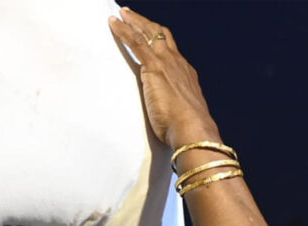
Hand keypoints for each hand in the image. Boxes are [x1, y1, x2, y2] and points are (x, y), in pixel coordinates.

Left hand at [108, 8, 220, 148]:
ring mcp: (166, 63)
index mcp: (185, 73)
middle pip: (161, 35)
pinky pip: (137, 42)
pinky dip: (124, 31)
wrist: (192, 128)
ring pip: (149, 33)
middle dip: (145, 23)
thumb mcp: (180, 113)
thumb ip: (172, 107)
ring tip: (120, 15)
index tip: (149, 34)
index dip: (158, 39)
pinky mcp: (154, 68)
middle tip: (131, 16)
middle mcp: (177, 63)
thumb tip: (166, 113)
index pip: (170, 50)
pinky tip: (114, 24)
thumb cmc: (185, 128)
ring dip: (133, 22)